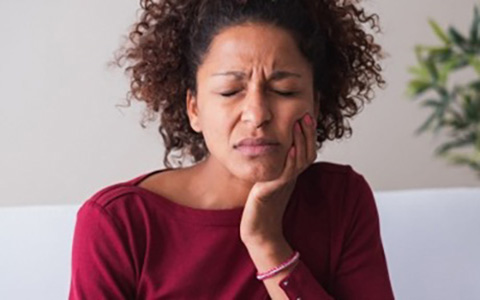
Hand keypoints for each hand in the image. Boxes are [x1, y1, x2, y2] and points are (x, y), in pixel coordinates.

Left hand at [240, 113, 317, 245]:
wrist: (258, 230)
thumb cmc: (261, 206)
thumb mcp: (271, 179)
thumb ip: (276, 164)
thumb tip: (277, 146)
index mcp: (292, 174)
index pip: (306, 151)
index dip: (308, 135)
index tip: (307, 115)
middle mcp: (291, 178)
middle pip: (307, 153)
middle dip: (308, 133)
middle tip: (306, 115)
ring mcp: (283, 185)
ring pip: (299, 161)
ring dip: (300, 141)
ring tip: (298, 124)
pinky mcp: (272, 192)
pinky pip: (285, 175)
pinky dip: (289, 161)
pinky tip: (289, 149)